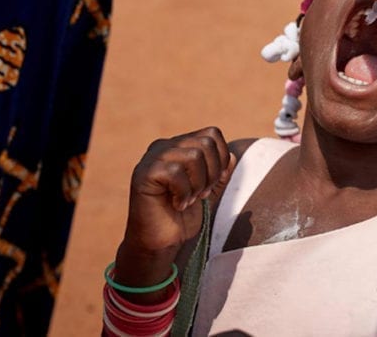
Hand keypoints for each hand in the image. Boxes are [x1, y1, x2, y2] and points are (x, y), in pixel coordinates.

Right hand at [121, 127, 232, 256]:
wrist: (160, 242)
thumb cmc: (183, 216)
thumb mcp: (209, 190)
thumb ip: (221, 172)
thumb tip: (232, 155)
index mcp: (179, 145)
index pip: (212, 134)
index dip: (221, 160)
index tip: (211, 184)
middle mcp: (165, 145)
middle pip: (206, 143)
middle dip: (211, 173)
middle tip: (200, 194)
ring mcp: (152, 157)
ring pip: (193, 156)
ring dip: (197, 185)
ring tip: (187, 199)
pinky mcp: (144, 173)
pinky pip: (175, 172)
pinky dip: (183, 193)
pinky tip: (177, 204)